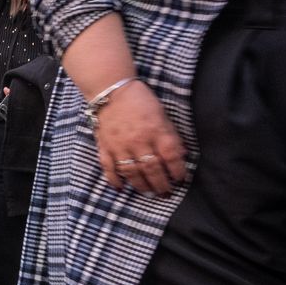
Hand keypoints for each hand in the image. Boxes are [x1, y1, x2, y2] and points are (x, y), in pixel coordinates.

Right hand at [94, 81, 187, 195]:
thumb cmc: (141, 101)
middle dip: (161, 184)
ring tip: (148, 193)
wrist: (111, 91)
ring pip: (131, 172)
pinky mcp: (104, 147)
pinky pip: (108, 168)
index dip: (178, 171)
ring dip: (141, 186)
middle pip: (152, 169)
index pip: (171, 156)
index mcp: (156, 131)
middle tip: (166, 193)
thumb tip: (180, 155)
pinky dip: (114, 180)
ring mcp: (119, 146)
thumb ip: (170, 135)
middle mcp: (138, 141)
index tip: (181, 179)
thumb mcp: (162, 114)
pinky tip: (121, 188)